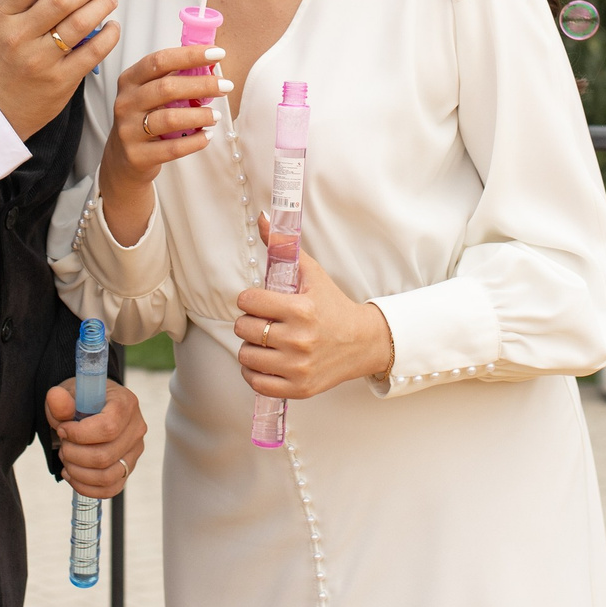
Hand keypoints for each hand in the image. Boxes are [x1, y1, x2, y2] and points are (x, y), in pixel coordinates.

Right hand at [0, 0, 119, 137]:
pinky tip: (111, 26)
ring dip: (102, 5)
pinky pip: (93, 51)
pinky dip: (109, 34)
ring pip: (81, 23)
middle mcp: (20, 37)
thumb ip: (29, 0)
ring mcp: (40, 60)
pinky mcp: (61, 80)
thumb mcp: (3, 24)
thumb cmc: (3, 60)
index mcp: (3, 17)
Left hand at [44, 377, 146, 499]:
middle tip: (63, 445)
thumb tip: (55, 397)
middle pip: (105, 456)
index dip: (79, 434)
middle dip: (74, 455)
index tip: (62, 430)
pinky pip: (109, 489)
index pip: (108, 428)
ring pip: (107, 476)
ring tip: (66, 458)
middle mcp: (136, 429)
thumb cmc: (82, 401)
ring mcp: (134, 452)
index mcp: (126, 404)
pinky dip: (85, 486)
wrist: (92, 408)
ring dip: (78, 472)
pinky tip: (71, 474)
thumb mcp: (70, 394)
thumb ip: (62, 400)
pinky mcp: (128, 469)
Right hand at [95, 43, 230, 244]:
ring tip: (216, 115)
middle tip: (226, 85)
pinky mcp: (137, 155)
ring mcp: (129, 130)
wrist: (122, 158)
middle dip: (202, 85)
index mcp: (129, 80)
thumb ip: (171, 78)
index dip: (190, 55)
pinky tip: (207, 136)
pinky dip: (195, 141)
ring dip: (200, 115)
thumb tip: (210, 64)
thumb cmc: (143, 118)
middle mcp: (126, 103)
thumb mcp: (148, 93)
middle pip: (166, 88)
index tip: (218, 53)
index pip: (159, 60)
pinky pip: (173, 148)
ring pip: (170, 119)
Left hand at [233, 220, 395, 399]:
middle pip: (243, 328)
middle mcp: (299, 340)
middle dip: (249, 321)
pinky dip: (254, 372)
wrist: (362, 343)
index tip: (260, 300)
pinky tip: (265, 361)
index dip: (250, 299)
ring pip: (245, 355)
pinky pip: (256, 383)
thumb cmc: (332, 305)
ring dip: (250, 347)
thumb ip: (283, 246)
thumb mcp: (312, 273)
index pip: (249, 301)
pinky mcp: (298, 388)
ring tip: (265, 340)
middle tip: (263, 320)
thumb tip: (262, 217)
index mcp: (301, 309)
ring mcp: (298, 367)